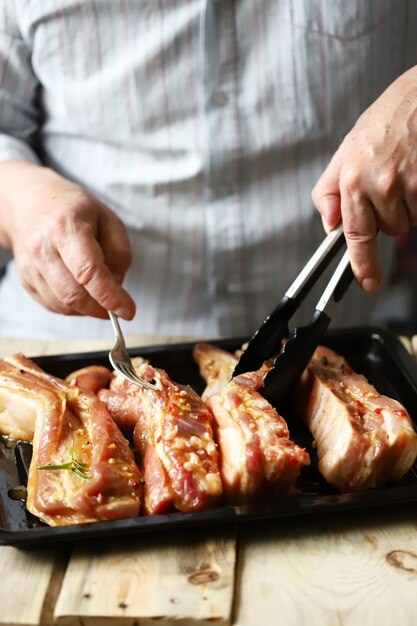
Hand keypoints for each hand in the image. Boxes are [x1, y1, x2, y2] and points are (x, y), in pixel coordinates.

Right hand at [0, 161, 134, 318]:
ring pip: (62, 304)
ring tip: (99, 294)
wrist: (32, 203)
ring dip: (87, 309)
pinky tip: (82, 292)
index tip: (127, 311)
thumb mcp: (109, 220)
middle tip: (117, 306)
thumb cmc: (75, 210)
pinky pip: (52, 305)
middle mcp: (42, 247)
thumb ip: (119, 255)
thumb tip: (116, 288)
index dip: (110, 296)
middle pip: (74, 294)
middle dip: (101, 308)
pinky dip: (73, 307)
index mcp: (66, 226)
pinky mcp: (25, 278)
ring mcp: (29, 265)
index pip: (88, 272)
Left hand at [312, 66, 416, 291]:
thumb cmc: (388, 119)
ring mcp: (412, 183)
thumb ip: (330, 189)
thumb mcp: (347, 149)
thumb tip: (328, 225)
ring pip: (411, 221)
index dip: (363, 264)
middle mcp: (381, 183)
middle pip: (389, 229)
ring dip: (411, 204)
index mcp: (353, 177)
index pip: (355, 233)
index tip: (368, 282)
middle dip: (391, 213)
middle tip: (393, 180)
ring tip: (409, 169)